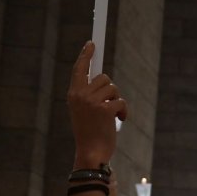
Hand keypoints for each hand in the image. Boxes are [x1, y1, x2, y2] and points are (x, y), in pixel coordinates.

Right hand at [67, 41, 126, 170]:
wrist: (91, 152)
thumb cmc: (90, 132)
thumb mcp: (84, 110)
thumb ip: (89, 94)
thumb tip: (104, 79)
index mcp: (73, 94)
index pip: (79, 69)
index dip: (86, 55)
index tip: (92, 43)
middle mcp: (80, 95)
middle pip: (104, 77)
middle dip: (111, 90)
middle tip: (108, 106)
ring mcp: (92, 102)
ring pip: (114, 88)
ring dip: (117, 101)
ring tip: (112, 115)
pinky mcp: (105, 110)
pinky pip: (121, 102)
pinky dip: (124, 112)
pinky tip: (119, 121)